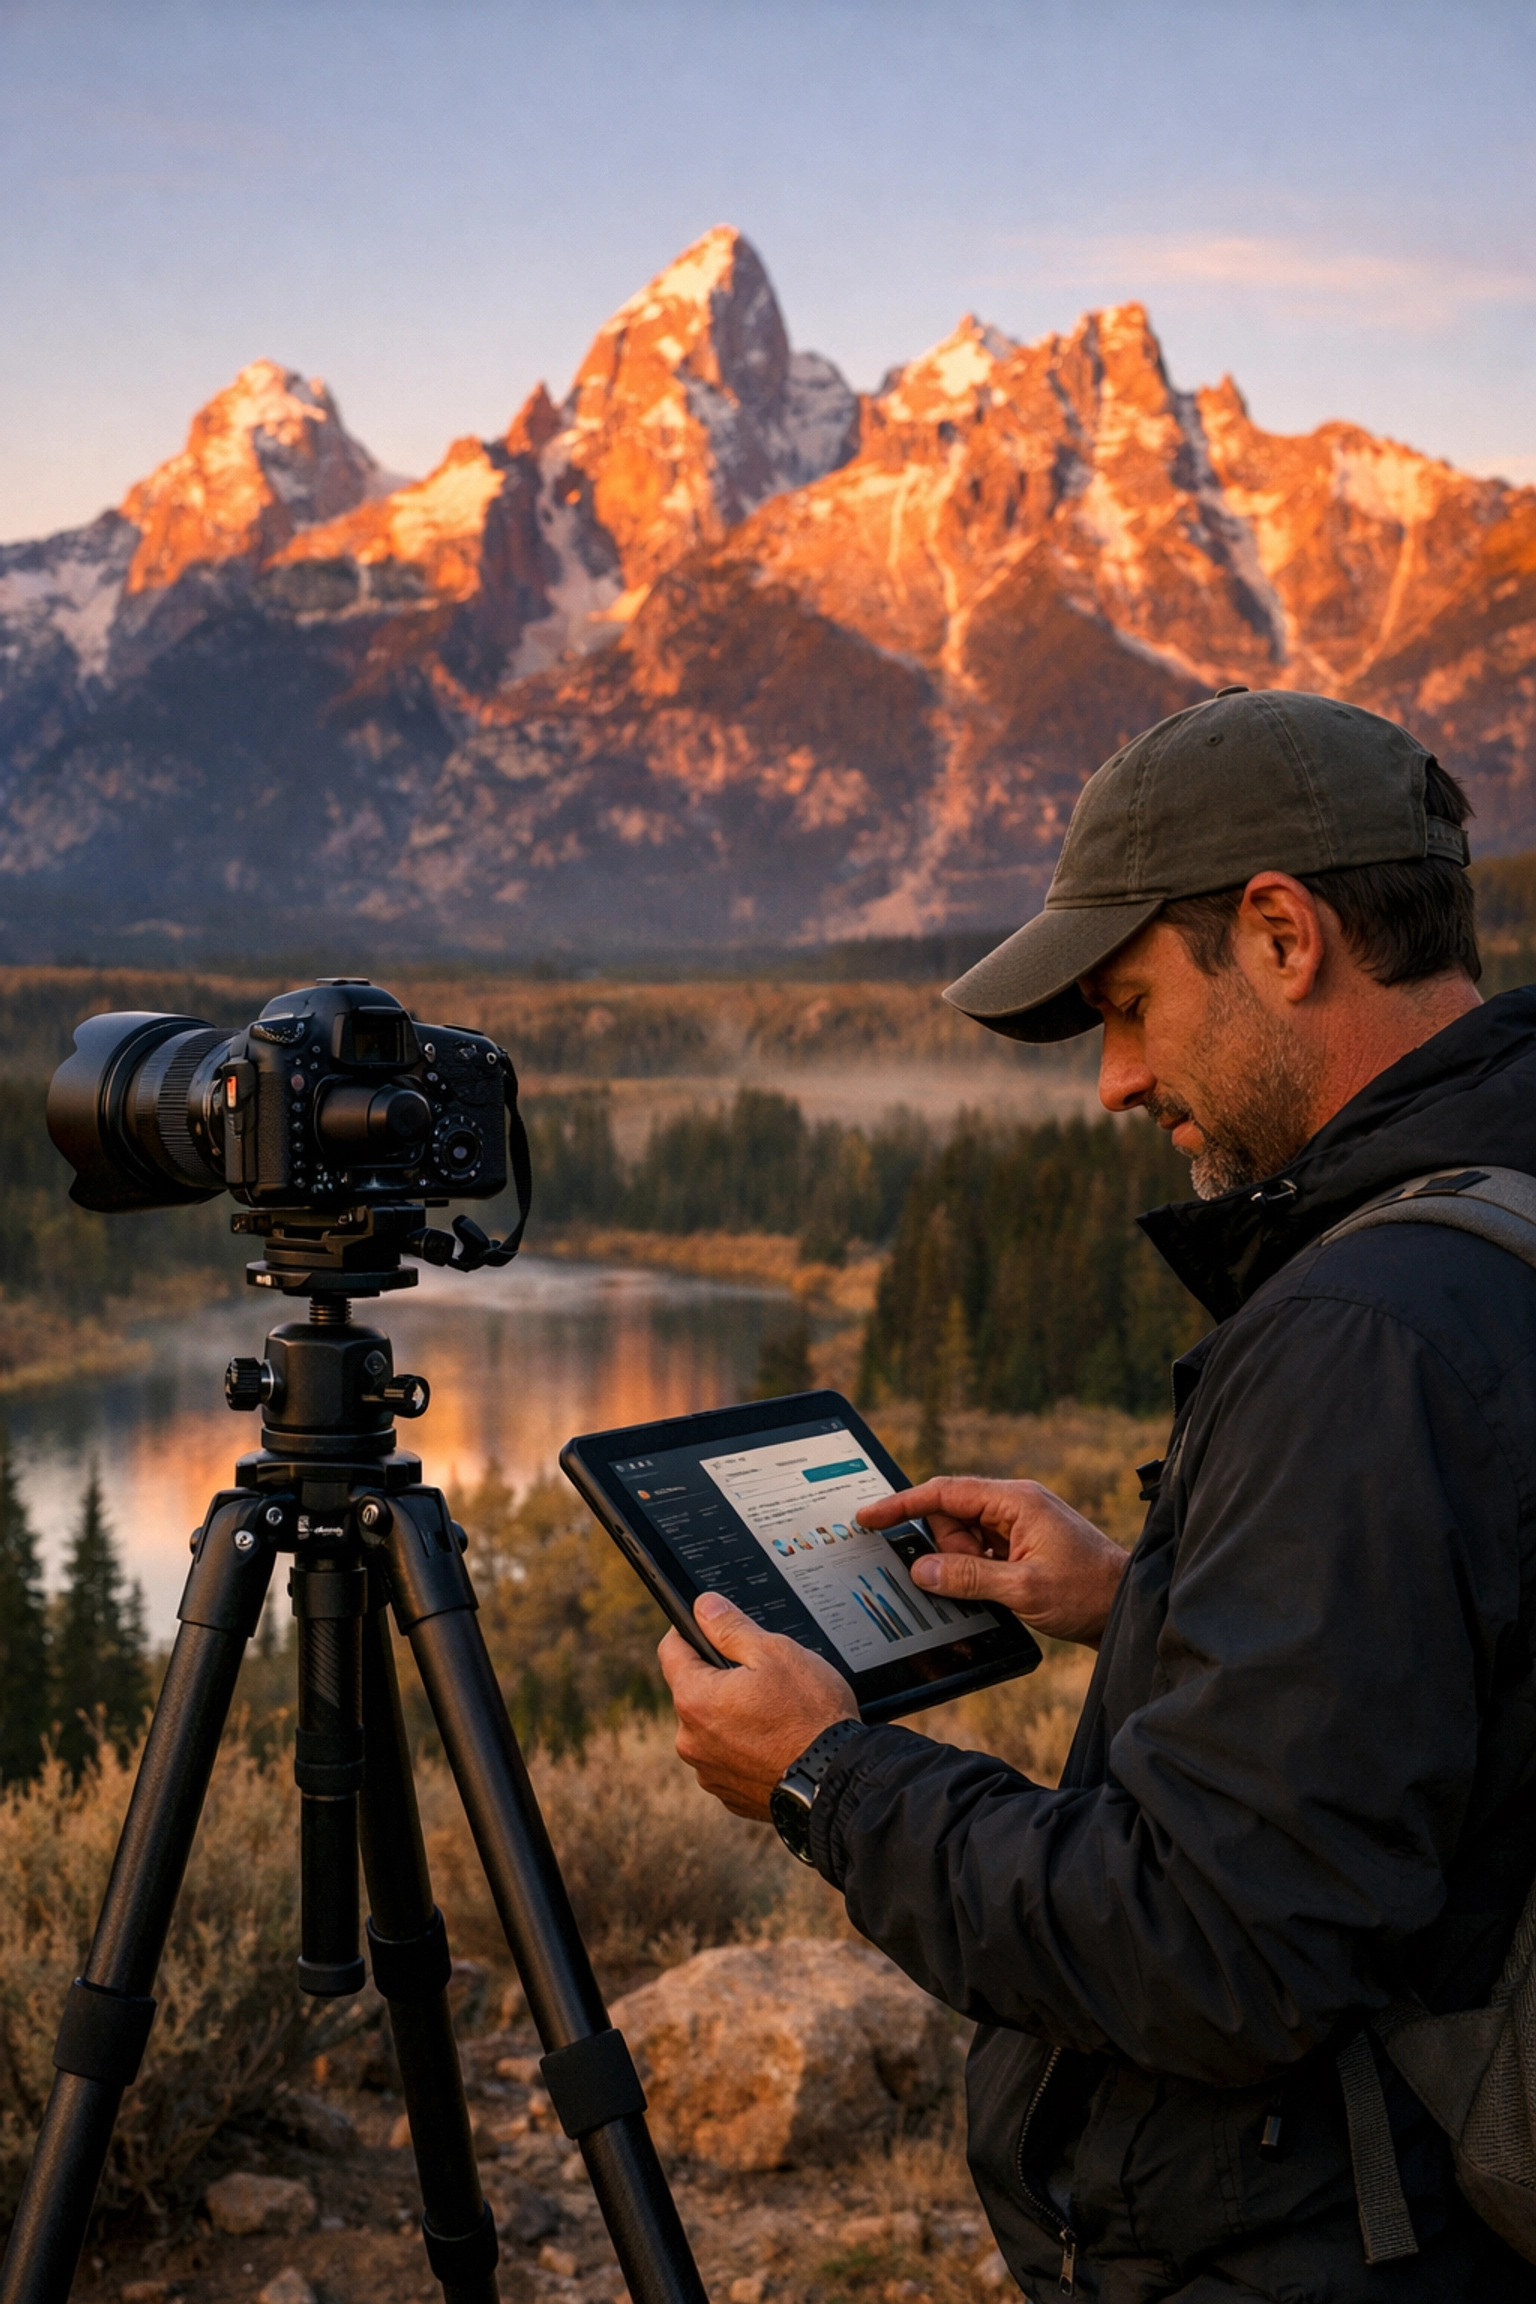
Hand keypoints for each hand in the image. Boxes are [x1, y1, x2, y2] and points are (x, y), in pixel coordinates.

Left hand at [659, 1592, 857, 1819]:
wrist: (836, 1778)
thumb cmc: (810, 1716)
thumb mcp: (774, 1652)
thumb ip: (731, 1627)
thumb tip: (704, 1607)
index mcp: (695, 1700)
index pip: (670, 1651)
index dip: (690, 1632)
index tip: (710, 1629)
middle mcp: (691, 1741)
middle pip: (693, 1691)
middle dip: (719, 1678)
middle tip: (761, 1676)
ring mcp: (709, 1772)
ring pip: (712, 1727)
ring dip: (732, 1716)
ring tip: (774, 1713)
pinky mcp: (729, 1794)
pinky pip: (729, 1758)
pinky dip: (746, 1747)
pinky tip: (776, 1741)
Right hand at [857, 1478, 1126, 1646]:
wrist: (1126, 1607)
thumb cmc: (1087, 1591)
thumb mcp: (1023, 1588)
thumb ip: (968, 1577)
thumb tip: (923, 1571)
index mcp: (1015, 1500)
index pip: (944, 1492)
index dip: (902, 1503)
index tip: (868, 1515)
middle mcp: (1014, 1506)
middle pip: (951, 1518)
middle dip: (950, 1552)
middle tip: (981, 1580)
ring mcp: (1018, 1526)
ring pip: (963, 1540)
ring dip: (966, 1567)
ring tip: (1001, 1589)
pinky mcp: (1020, 1547)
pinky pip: (979, 1554)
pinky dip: (976, 1572)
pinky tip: (997, 1592)